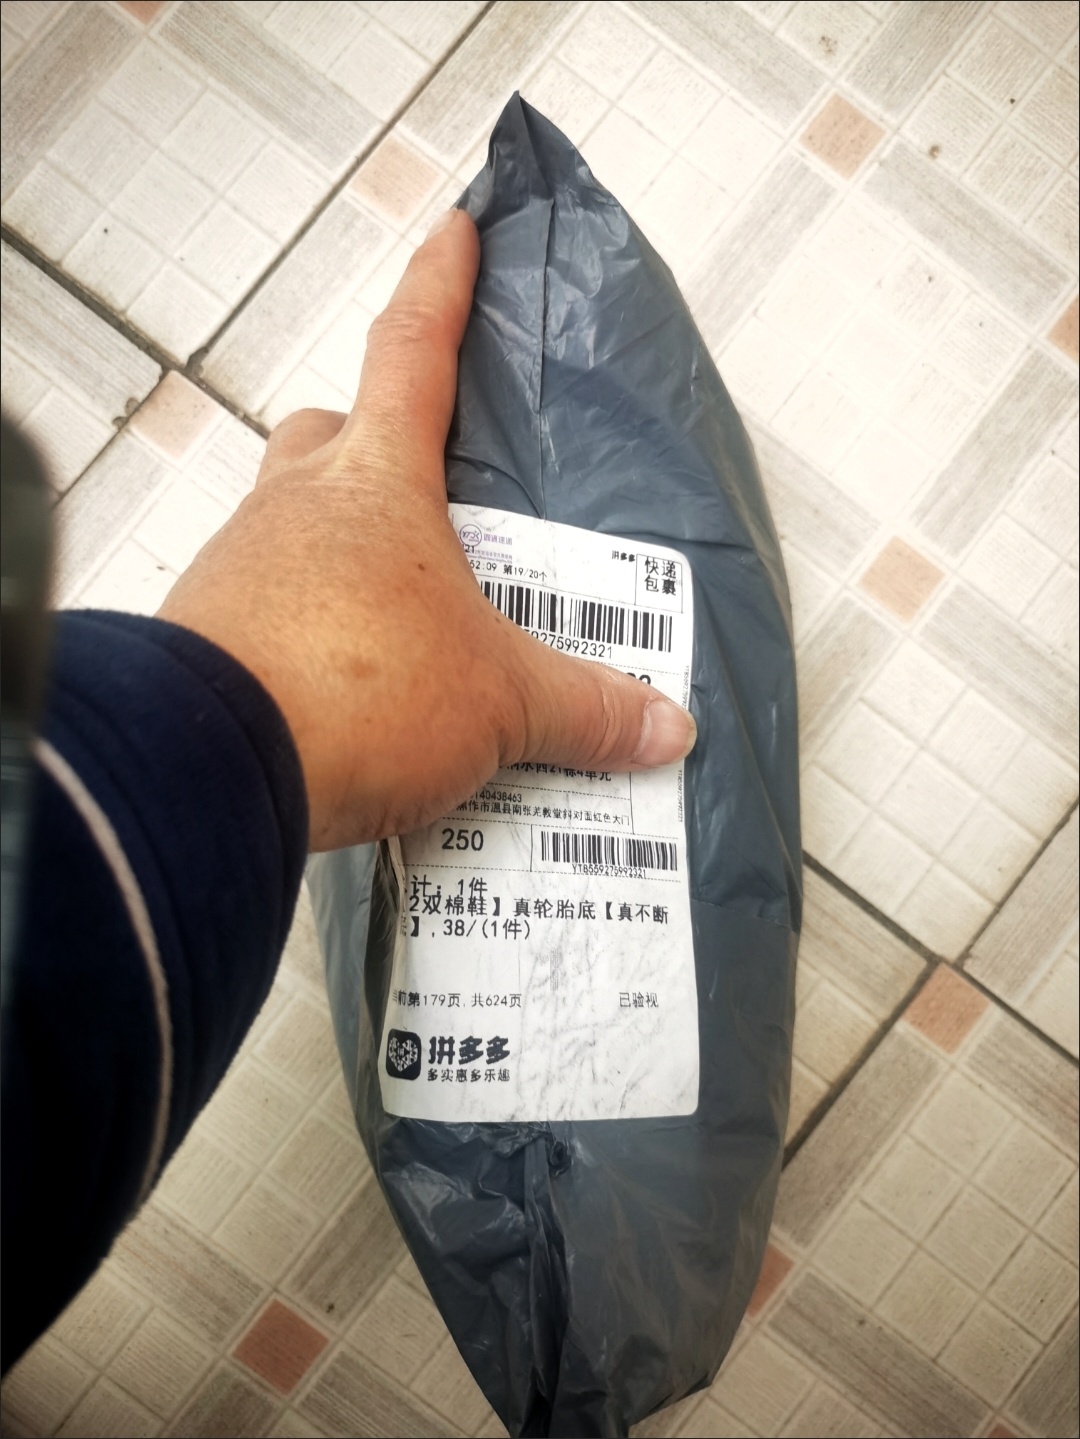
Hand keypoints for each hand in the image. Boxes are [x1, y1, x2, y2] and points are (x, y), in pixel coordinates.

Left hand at [159, 210, 695, 850]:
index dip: (441, 288)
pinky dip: (304, 628)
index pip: (414, 352)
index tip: (453, 232)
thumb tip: (659, 725)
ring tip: (397, 620)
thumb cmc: (355, 691)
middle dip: (367, 444)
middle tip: (420, 494)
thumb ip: (583, 708)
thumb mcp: (499, 700)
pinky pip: (262, 606)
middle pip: (328, 437)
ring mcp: (242, 567)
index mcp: (378, 483)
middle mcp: (298, 507)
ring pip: (288, 522)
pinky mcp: (208, 635)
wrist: (216, 768)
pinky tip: (345, 687)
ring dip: (336, 550)